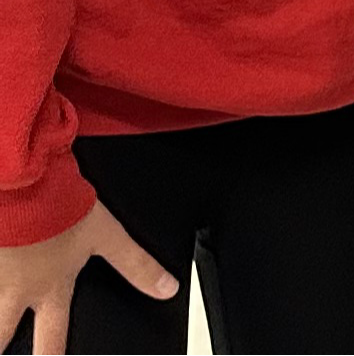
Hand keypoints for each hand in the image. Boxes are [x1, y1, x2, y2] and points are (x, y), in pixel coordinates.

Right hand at [0, 203, 176, 352]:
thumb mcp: (107, 236)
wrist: (23, 183)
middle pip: (1, 335)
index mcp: (49, 287)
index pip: (52, 337)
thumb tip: (167, 289)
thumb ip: (137, 266)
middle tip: (1, 351)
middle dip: (0, 346)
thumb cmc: (59, 208)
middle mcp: (14, 289)